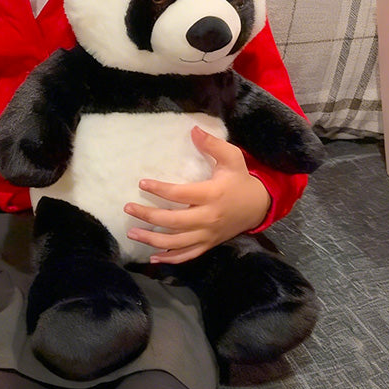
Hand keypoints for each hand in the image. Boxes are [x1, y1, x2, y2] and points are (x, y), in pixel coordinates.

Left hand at [123, 126, 271, 263]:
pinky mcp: (209, 244)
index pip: (181, 194)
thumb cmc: (241, 179)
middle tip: (128, 208)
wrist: (259, 206)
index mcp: (212, 195)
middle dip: (149, 216)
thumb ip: (213, 144)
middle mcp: (209, 218)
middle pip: (174, 221)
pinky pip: (188, 255)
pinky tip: (153, 257)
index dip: (160, 190)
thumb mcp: (232, 158)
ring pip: (177, 242)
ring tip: (132, 232)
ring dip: (152, 239)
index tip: (141, 184)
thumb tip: (193, 129)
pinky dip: (170, 258)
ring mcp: (208, 234)